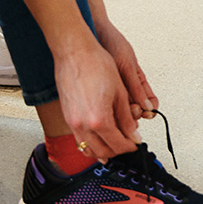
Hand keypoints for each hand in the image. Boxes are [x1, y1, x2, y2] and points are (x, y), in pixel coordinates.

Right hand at [50, 29, 139, 159]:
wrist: (74, 52)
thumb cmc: (96, 65)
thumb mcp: (119, 92)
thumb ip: (126, 117)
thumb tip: (133, 134)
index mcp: (99, 119)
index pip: (118, 144)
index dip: (130, 145)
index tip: (136, 142)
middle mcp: (83, 125)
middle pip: (103, 151)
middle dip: (118, 150)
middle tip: (127, 143)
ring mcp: (72, 122)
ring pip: (88, 149)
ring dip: (103, 150)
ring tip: (114, 144)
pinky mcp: (67, 117)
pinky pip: (78, 139)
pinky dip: (89, 144)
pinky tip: (98, 138)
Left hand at [93, 15, 157, 120]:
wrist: (93, 33)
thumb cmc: (113, 44)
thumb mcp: (127, 66)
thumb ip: (136, 87)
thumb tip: (149, 107)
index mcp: (139, 82)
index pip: (149, 103)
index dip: (149, 110)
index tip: (146, 113)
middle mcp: (128, 88)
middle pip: (135, 111)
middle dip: (134, 114)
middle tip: (129, 111)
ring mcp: (114, 91)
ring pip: (121, 112)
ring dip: (120, 114)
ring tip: (115, 109)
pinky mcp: (101, 93)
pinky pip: (107, 107)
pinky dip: (106, 110)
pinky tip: (102, 108)